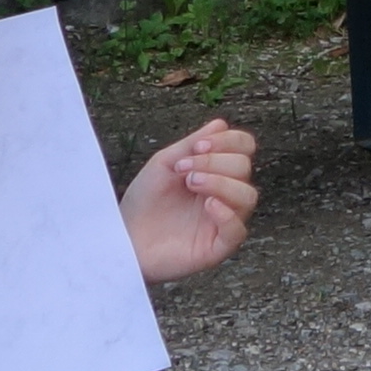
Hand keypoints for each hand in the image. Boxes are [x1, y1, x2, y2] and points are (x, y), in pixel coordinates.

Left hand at [124, 120, 260, 281]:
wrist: (123, 236)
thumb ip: (191, 144)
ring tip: (191, 183)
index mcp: (217, 172)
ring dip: (221, 182)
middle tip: (183, 170)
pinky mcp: (216, 247)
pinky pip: (238, 230)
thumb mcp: (164, 164)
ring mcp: (222, 222)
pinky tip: (207, 205)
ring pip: (248, 196)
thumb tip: (221, 123)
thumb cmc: (143, 201)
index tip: (196, 147)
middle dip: (214, 162)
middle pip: (244, 167)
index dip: (227, 141)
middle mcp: (225, 195)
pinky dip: (227, 214)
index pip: (244, 148)